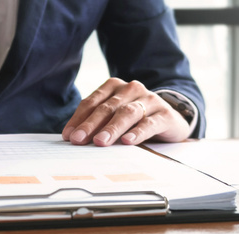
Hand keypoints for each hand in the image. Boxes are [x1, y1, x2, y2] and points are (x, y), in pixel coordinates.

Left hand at [62, 78, 189, 146]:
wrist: (170, 119)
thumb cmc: (134, 120)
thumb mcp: (113, 118)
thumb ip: (95, 123)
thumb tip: (72, 137)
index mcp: (115, 87)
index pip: (92, 102)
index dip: (79, 119)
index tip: (68, 136)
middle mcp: (132, 89)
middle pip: (107, 108)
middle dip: (91, 125)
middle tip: (78, 139)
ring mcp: (150, 100)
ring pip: (127, 113)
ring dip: (112, 128)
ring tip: (100, 141)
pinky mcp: (165, 115)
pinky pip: (149, 123)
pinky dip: (137, 132)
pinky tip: (127, 141)